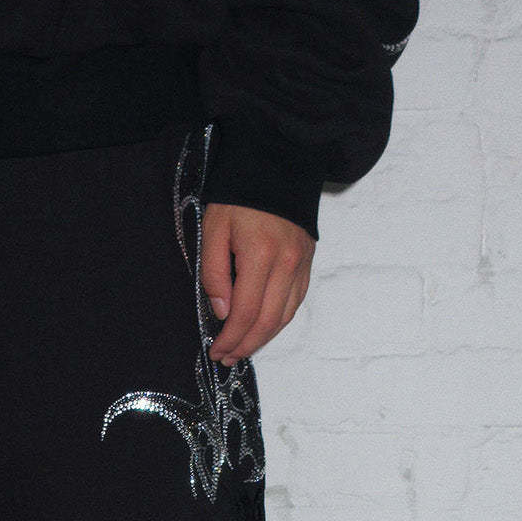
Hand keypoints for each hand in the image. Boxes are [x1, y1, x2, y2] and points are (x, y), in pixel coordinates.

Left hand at [201, 203, 314, 367]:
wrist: (278, 163)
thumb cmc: (239, 194)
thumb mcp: (214, 229)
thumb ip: (214, 273)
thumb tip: (222, 311)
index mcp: (261, 255)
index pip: (246, 313)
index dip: (230, 338)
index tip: (216, 351)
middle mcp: (287, 263)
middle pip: (268, 322)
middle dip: (246, 345)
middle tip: (227, 358)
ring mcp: (301, 263)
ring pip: (285, 316)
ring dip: (263, 338)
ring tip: (242, 348)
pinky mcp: (308, 261)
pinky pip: (295, 301)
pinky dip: (278, 320)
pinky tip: (263, 327)